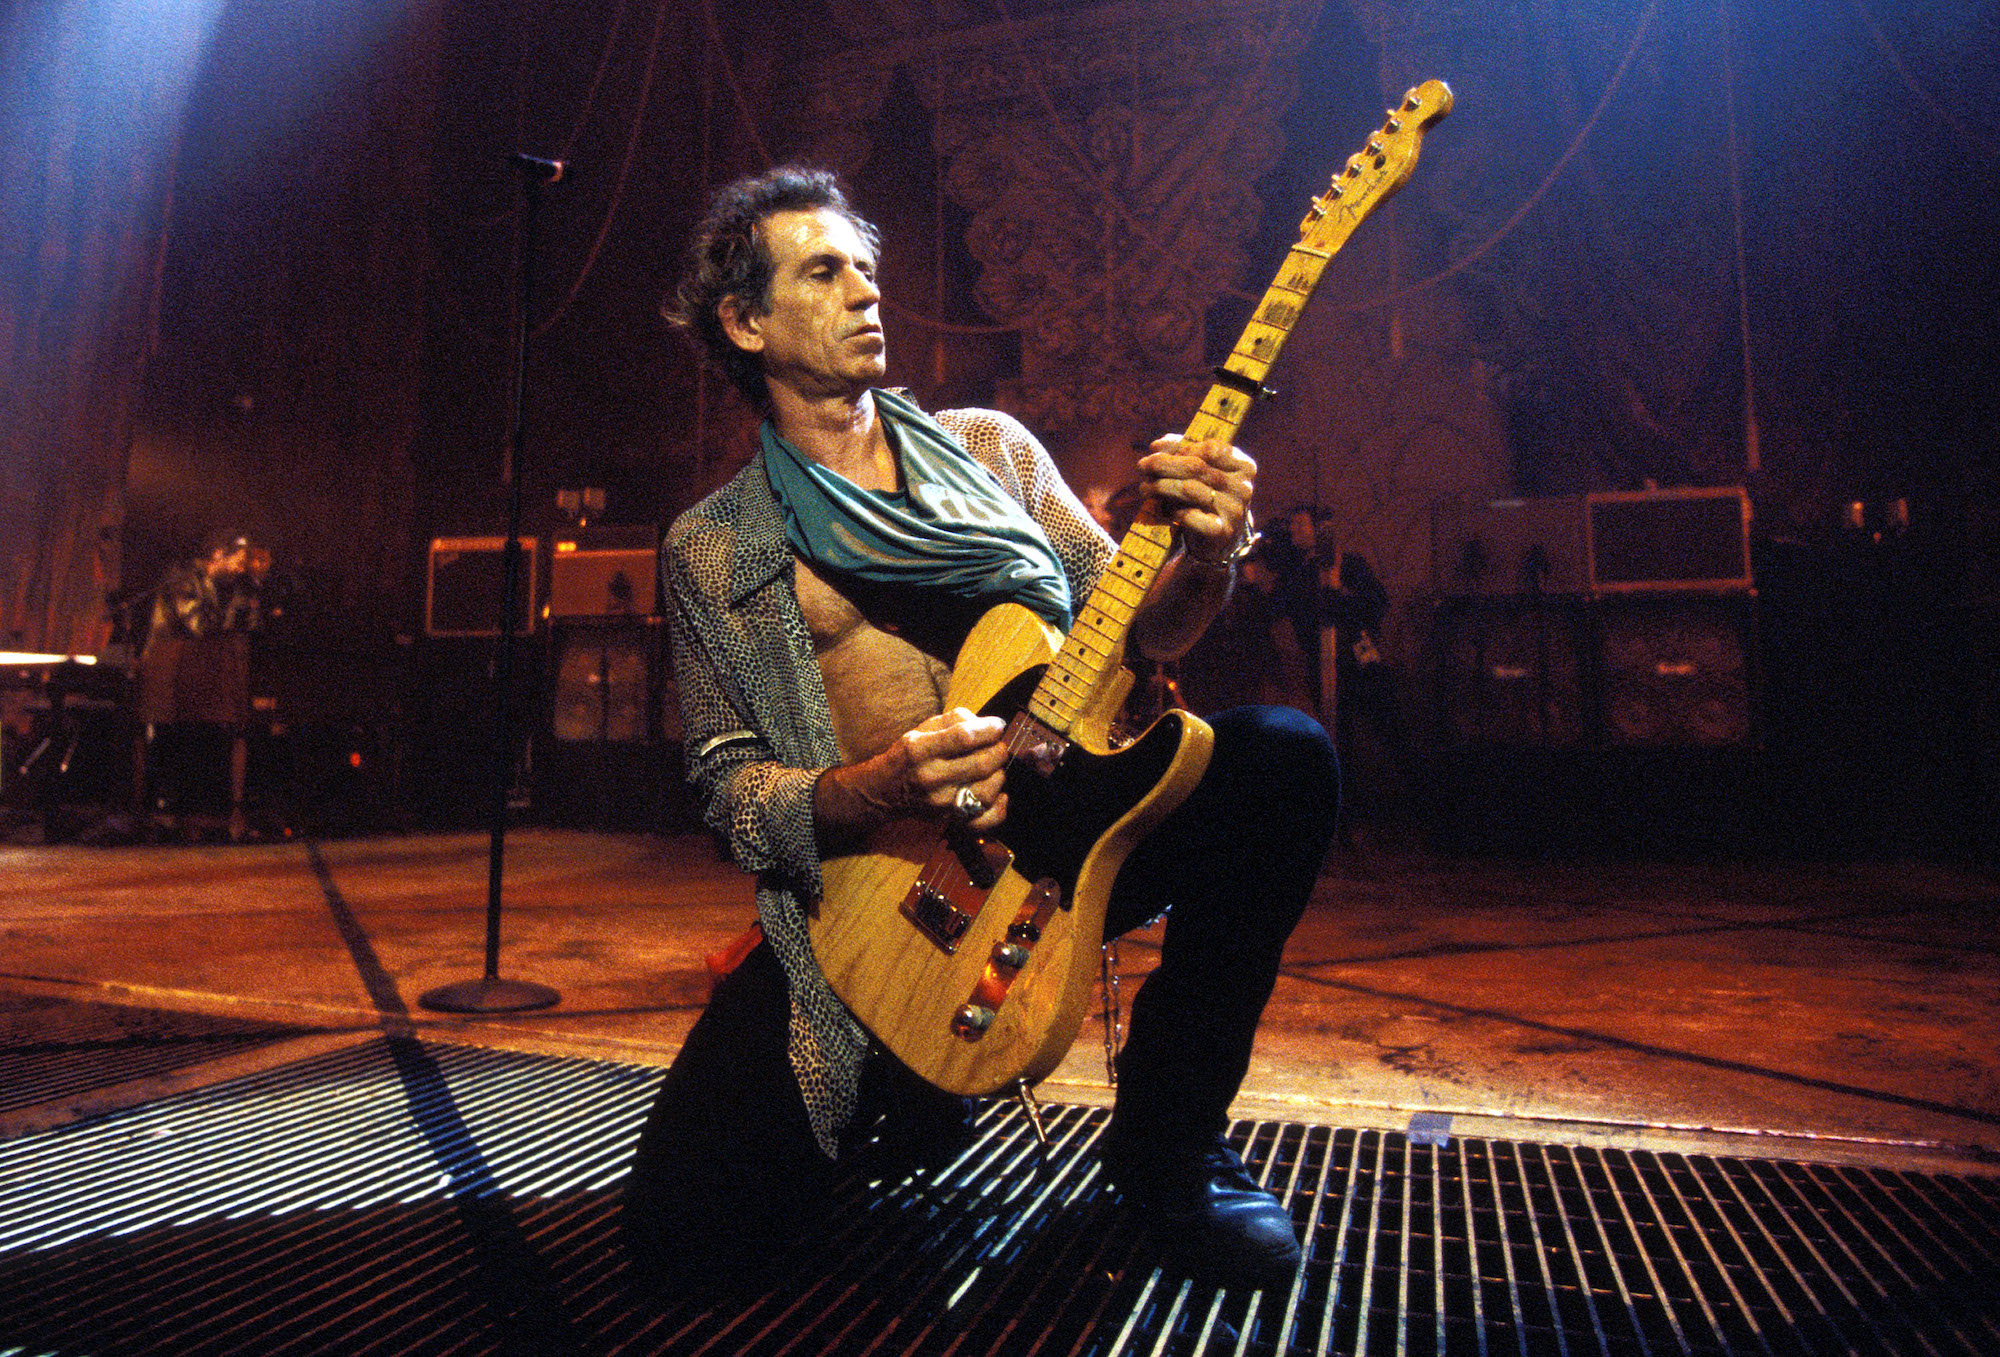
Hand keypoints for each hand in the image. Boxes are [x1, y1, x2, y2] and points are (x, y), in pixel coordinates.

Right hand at [833, 707, 1008, 830]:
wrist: (885, 791)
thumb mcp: (923, 728)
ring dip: (998, 775)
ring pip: (987, 791)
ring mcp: (941, 803)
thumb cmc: (909, 754)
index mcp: (921, 750)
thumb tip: (989, 725)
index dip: (988, 729)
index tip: (997, 726)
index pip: (963, 737)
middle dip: (998, 751)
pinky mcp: (949, 820)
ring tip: (993, 767)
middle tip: (997, 746)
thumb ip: (955, 720)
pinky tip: (999, 794)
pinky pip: (983, 821)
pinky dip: (998, 809)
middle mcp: (931, 778)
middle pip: (981, 765)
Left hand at [1137, 435, 1256, 563]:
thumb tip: (1157, 445)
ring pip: (1188, 489)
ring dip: (1160, 486)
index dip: (1180, 447)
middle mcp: (1243, 487)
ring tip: (1144, 488)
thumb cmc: (1205, 499)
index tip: (1155, 450)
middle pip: (1196, 467)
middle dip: (1163, 464)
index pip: (1211, 448)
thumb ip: (1182, 452)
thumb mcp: (1200, 473)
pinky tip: (1164, 510)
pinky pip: (1189, 515)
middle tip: (1141, 466)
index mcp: (1243, 467)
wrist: (1219, 541)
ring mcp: (1234, 510)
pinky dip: (1173, 511)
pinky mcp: (1221, 531)